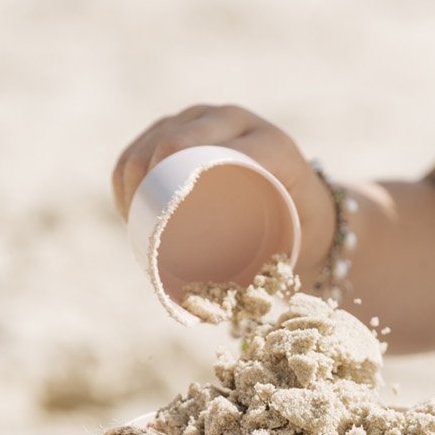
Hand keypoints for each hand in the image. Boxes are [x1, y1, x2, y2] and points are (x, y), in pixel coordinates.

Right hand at [111, 104, 335, 277]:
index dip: (176, 176)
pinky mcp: (189, 124)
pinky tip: (124, 195)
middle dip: (146, 176)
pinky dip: (131, 164)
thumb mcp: (294, 251)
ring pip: (157, 136)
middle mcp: (240, 122)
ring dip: (133, 171)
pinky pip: (149, 138)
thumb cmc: (301, 235)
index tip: (159, 217)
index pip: (216, 152)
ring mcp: (213, 119)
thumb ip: (264, 278)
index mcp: (272, 145)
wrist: (310, 206)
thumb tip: (208, 315)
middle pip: (176, 138)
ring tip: (129, 216)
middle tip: (139, 224)